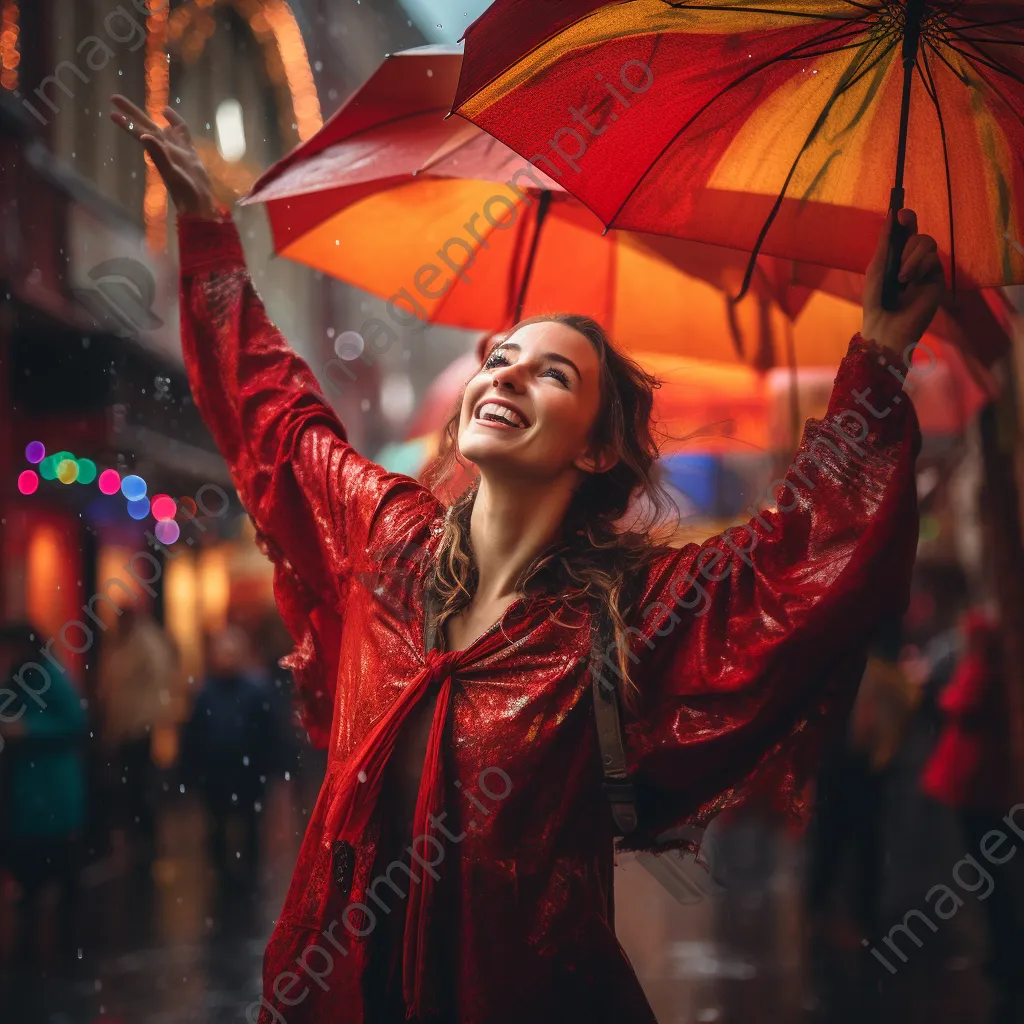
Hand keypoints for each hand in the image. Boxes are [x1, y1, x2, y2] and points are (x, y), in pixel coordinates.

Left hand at [110, 95, 219, 219]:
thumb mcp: (171, 174)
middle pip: (145, 125)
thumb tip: (144, 136)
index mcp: (158, 151)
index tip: (111, 112)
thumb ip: (159, 155)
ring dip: (148, 115)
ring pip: (160, 127)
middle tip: (114, 98)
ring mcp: (176, 149)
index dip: (126, 123)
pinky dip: (174, 120)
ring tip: (135, 104)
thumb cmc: (185, 192)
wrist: (199, 204)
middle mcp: (164, 148)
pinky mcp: (189, 153)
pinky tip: (166, 112)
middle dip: (130, 112)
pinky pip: (180, 131)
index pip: (138, 132)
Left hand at [861, 208, 943, 356]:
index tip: (901, 215)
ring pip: (927, 243)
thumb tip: (892, 215)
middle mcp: (914, 260)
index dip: (907, 219)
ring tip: (901, 278)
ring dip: (911, 258)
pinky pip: (932, 259)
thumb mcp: (877, 267)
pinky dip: (919, 267)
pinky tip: (910, 282)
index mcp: (897, 256)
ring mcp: (927, 268)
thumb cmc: (876, 299)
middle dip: (906, 245)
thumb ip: (885, 243)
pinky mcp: (937, 278)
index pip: (907, 230)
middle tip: (896, 264)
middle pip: (919, 235)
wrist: (885, 325)